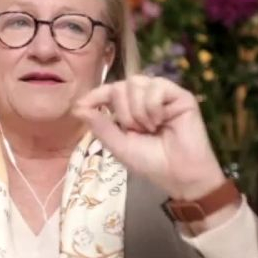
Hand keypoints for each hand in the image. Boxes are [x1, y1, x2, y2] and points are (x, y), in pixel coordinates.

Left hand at [72, 75, 225, 200]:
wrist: (180, 174)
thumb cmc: (151, 162)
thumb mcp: (119, 146)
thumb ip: (100, 126)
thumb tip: (77, 108)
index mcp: (129, 109)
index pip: (109, 91)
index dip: (95, 95)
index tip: (82, 105)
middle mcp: (144, 98)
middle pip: (120, 86)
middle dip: (122, 111)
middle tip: (136, 130)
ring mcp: (162, 95)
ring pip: (136, 82)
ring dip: (137, 109)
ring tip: (149, 128)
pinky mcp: (180, 95)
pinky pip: (156, 86)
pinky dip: (152, 105)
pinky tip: (160, 121)